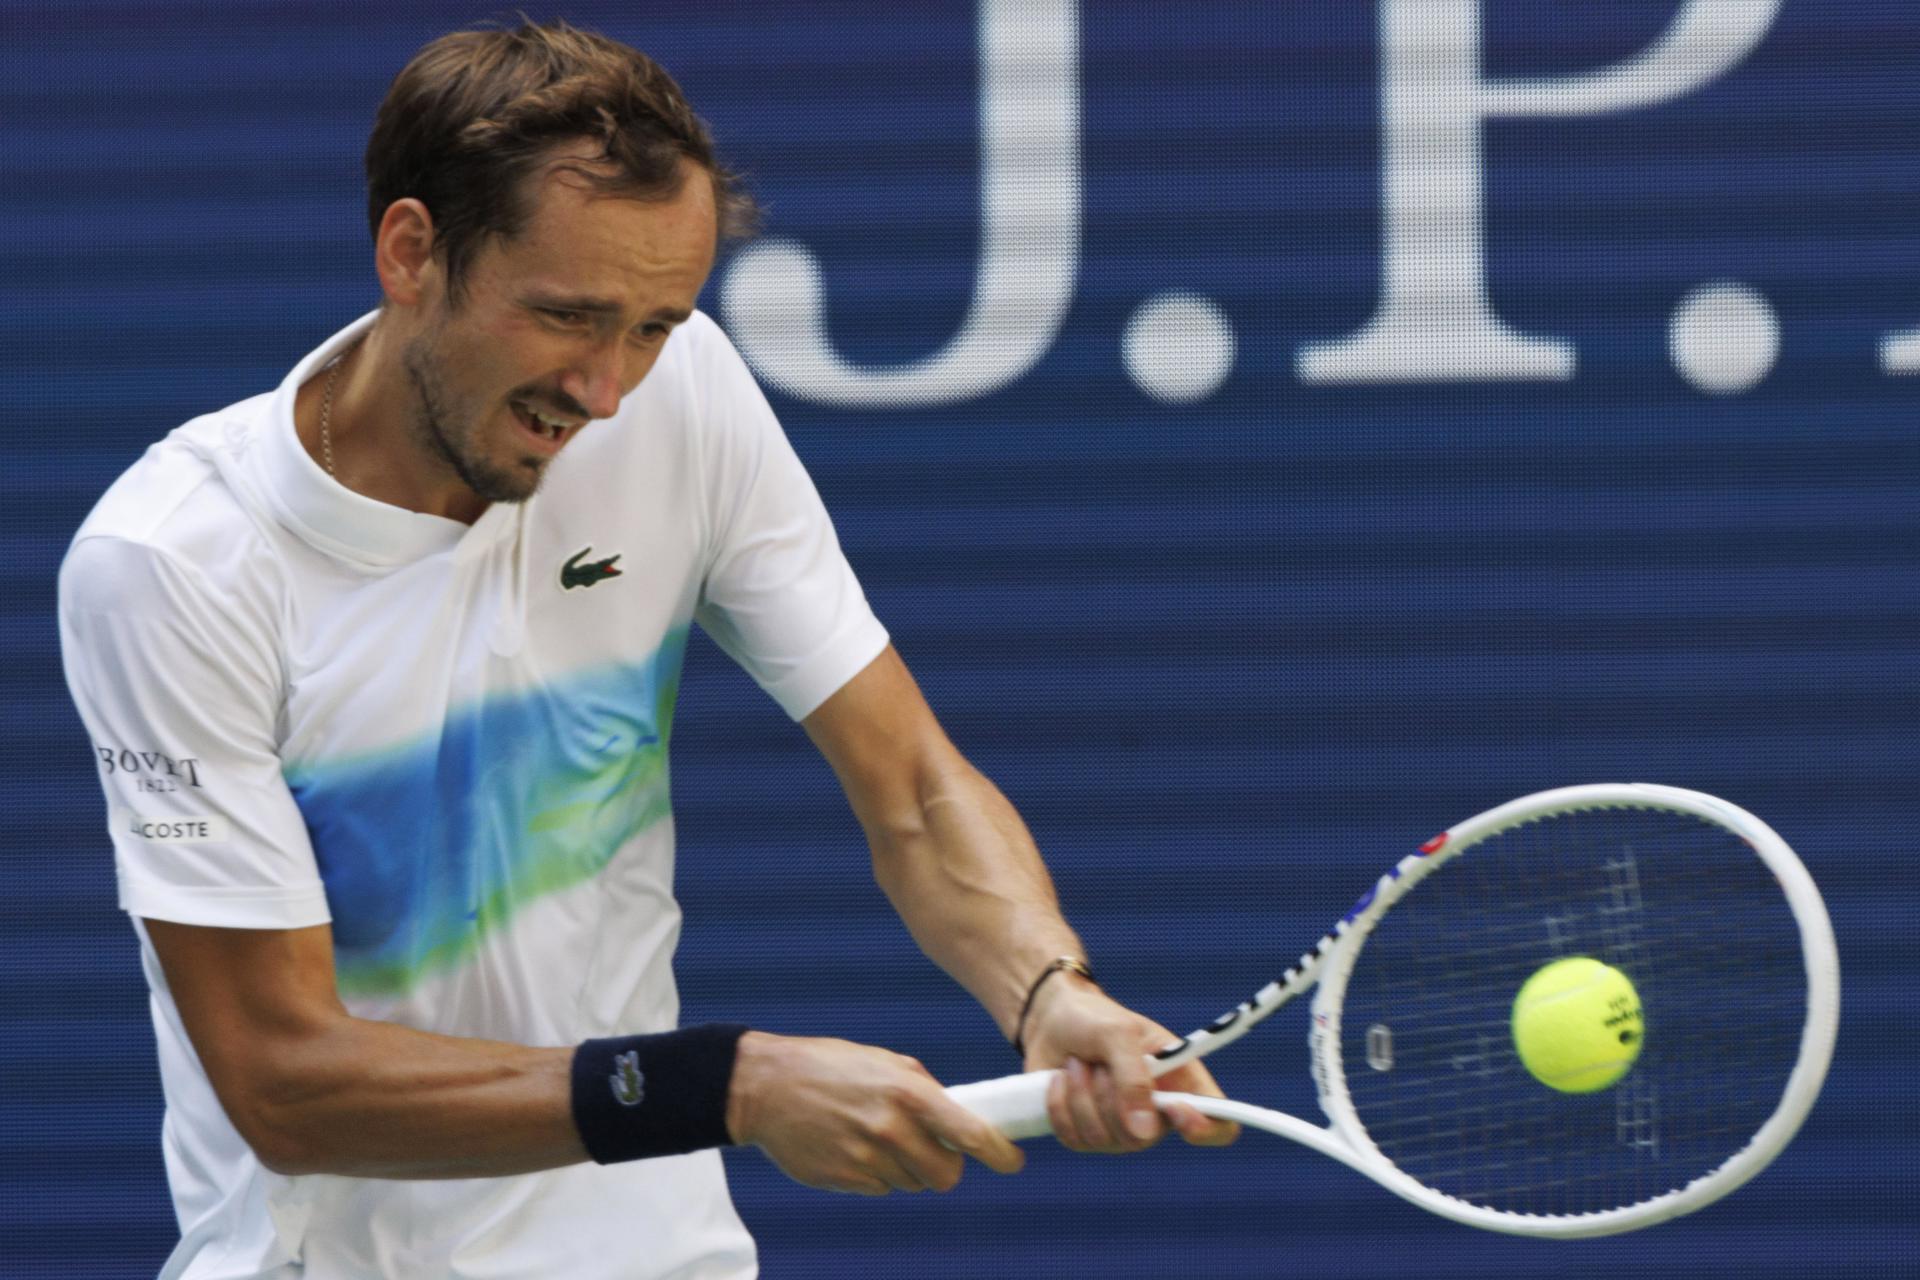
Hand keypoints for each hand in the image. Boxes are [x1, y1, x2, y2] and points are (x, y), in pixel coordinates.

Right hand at [726, 1031, 1024, 1194]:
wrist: (767, 1086)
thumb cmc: (833, 1068)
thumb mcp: (886, 1063)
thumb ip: (926, 1091)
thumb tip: (961, 1120)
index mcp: (908, 1093)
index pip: (969, 1134)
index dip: (999, 1153)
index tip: (1014, 1162)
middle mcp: (890, 1128)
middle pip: (946, 1175)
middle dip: (946, 1166)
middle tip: (932, 1150)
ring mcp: (866, 1158)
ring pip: (913, 1184)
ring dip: (908, 1169)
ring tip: (878, 1137)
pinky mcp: (844, 1179)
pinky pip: (881, 1188)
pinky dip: (878, 1174)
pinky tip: (854, 1147)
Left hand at [1021, 974, 1239, 1153]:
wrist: (1052, 1021)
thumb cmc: (1095, 1019)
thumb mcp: (1117, 1033)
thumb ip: (1133, 1078)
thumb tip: (1143, 1132)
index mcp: (1182, 1083)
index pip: (1219, 1124)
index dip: (1206, 1128)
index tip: (1176, 1109)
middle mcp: (1157, 1113)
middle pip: (1145, 1138)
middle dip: (1111, 1097)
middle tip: (1099, 1062)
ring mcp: (1121, 1129)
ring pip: (1103, 1139)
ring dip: (1081, 1094)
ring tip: (1078, 1064)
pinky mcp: (1086, 1135)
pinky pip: (1074, 1139)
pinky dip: (1060, 1105)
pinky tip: (1062, 1079)